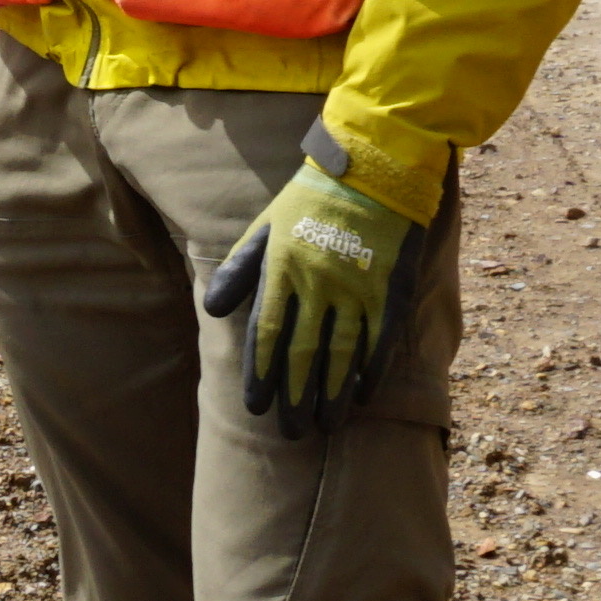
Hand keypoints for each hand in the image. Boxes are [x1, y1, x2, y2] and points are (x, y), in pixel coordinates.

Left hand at [199, 159, 425, 439]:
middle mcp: (317, 284)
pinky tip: (365, 394)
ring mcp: (356, 287)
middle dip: (294, 396)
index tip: (255, 407)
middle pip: (302, 352)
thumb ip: (239, 269)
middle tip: (290, 431)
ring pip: (342, 353)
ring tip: (327, 425)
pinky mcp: (390, 287)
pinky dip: (373, 368)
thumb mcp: (266, 227)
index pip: (265, 333)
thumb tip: (210, 311)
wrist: (373, 168)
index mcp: (282, 270)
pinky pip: (381, 336)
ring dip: (333, 392)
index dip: (259, 373)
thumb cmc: (312, 200)